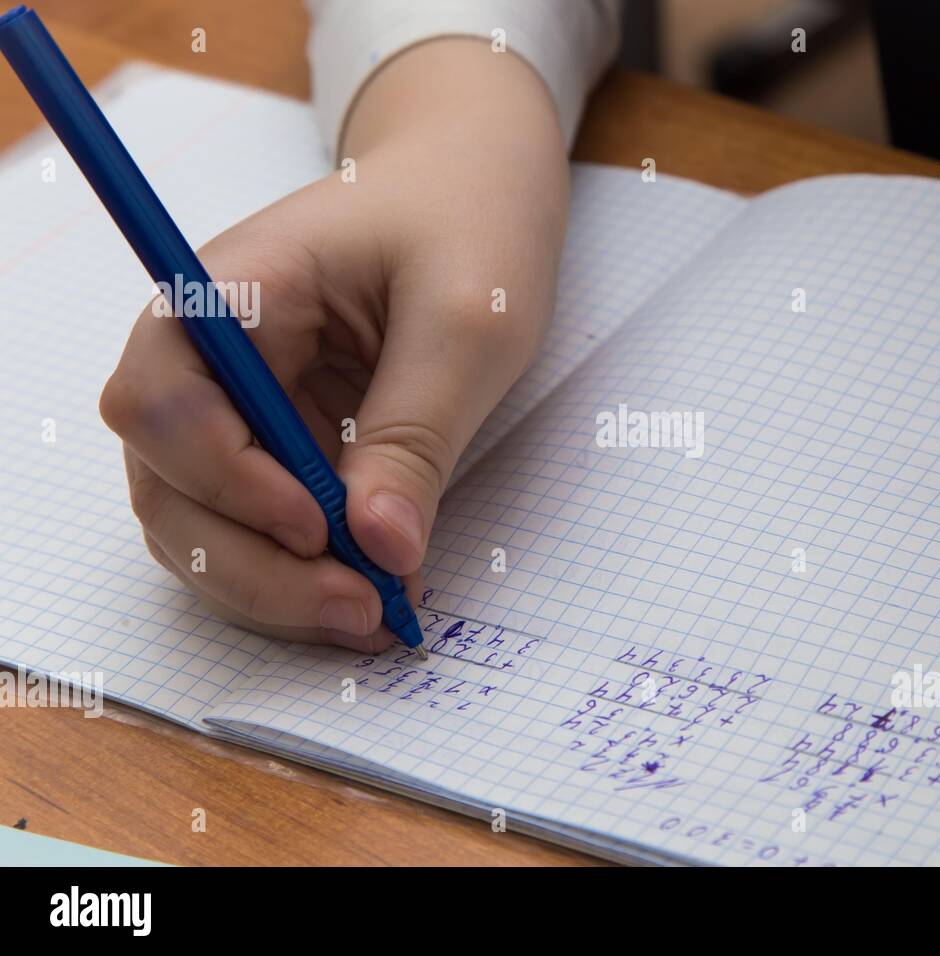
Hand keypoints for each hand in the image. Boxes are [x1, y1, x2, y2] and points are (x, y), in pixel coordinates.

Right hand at [99, 40, 568, 650]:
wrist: (474, 188)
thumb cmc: (469, 224)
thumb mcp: (467, 323)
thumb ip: (416, 433)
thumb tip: (380, 550)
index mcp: (233, 291)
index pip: (164, 399)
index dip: (223, 478)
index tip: (319, 525)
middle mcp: (207, 352)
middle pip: (170, 483)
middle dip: (255, 562)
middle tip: (360, 607)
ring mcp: (234, 403)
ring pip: (202, 523)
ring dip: (274, 586)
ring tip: (375, 615)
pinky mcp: (273, 442)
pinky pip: (257, 526)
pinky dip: (302, 572)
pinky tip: (373, 591)